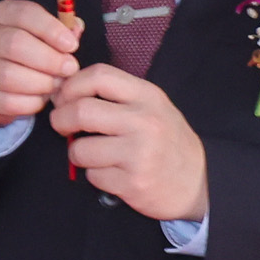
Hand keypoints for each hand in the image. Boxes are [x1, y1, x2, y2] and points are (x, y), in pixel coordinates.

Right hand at [0, 0, 83, 146]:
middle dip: (49, 59)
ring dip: (41, 83)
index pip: (24, 13)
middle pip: (16, 44)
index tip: (71, 45)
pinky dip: (31, 102)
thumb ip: (59, 30)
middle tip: (70, 68)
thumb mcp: (37, 35)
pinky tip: (40, 97)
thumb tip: (75, 29)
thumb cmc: (21, 55)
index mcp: (0, 15)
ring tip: (55, 84)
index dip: (51, 29)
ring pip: (10, 76)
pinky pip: (8, 101)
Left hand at [50, 63, 208, 222]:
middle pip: (81, 111)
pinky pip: (93, 176)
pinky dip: (95, 176)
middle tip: (63, 127)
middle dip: (61, 120)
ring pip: (80, 149)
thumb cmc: (165, 140)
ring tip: (93, 154)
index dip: (71, 85)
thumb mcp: (150, 107)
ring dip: (78, 153)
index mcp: (148, 96)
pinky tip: (112, 173)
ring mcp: (140, 154)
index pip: (98, 76)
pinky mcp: (134, 183)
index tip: (63, 98)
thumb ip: (114, 96)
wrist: (199, 182)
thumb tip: (62, 91)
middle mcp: (145, 122)